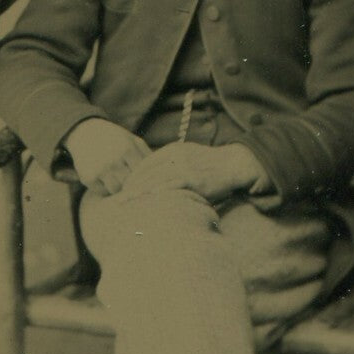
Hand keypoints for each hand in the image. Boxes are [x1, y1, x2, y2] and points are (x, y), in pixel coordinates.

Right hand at [65, 118, 150, 194]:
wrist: (85, 133)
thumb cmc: (116, 139)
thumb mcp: (133, 140)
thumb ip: (148, 155)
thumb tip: (163, 174)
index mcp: (127, 148)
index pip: (142, 174)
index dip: (144, 178)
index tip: (145, 180)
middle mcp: (112, 160)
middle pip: (130, 184)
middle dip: (132, 183)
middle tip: (131, 181)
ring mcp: (99, 170)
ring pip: (116, 190)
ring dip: (118, 187)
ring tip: (118, 178)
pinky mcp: (87, 177)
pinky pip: (102, 192)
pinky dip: (105, 188)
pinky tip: (105, 179)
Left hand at [116, 142, 265, 203]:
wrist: (235, 163)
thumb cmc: (213, 166)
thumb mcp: (190, 159)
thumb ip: (175, 166)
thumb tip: (160, 181)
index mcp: (173, 150)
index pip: (146, 163)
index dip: (133, 177)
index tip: (122, 189)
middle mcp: (175, 155)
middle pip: (146, 171)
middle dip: (130, 186)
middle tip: (118, 200)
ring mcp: (184, 165)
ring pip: (155, 178)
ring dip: (138, 192)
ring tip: (125, 203)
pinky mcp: (193, 177)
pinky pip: (171, 185)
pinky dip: (158, 192)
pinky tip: (147, 201)